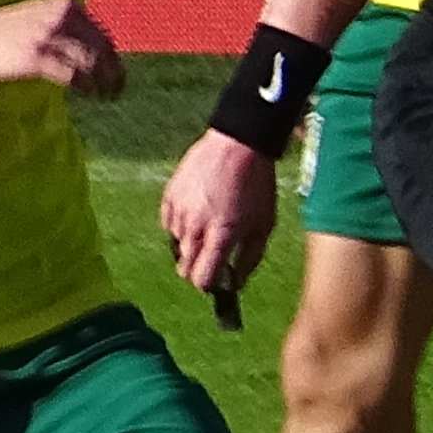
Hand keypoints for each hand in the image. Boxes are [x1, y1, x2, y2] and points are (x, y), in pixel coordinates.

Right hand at [0, 0, 119, 97]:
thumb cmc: (5, 31)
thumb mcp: (43, 18)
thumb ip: (70, 29)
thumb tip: (100, 51)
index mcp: (67, 6)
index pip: (103, 36)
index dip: (113, 59)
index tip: (116, 75)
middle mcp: (62, 18)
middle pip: (103, 50)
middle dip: (114, 73)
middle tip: (116, 91)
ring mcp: (50, 37)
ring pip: (92, 64)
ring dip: (103, 84)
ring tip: (104, 97)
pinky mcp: (38, 57)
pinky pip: (74, 75)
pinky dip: (85, 88)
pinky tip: (85, 95)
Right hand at [161, 131, 278, 305]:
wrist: (238, 147)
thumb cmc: (256, 187)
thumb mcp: (264, 226)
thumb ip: (250, 258)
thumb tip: (237, 281)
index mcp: (221, 236)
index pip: (201, 278)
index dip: (208, 285)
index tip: (215, 283)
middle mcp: (195, 226)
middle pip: (184, 267)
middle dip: (197, 269)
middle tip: (212, 260)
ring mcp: (179, 211)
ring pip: (177, 245)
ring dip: (190, 245)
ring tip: (210, 226)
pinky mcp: (169, 196)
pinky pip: (168, 224)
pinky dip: (180, 226)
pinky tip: (197, 214)